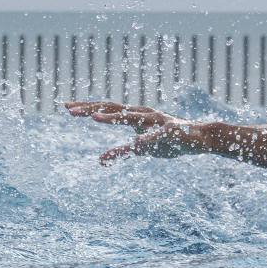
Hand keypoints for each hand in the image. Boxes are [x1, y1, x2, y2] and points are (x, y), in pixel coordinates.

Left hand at [65, 101, 212, 163]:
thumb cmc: (168, 141)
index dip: (87, 107)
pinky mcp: (171, 131)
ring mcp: (156, 120)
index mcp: (134, 116)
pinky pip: (157, 134)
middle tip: (70, 110)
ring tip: (95, 118)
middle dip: (91, 108)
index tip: (66, 107)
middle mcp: (142, 114)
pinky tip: (137, 140)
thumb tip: (99, 161)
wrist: (200, 137)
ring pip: (132, 117)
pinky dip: (147, 137)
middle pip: (113, 108)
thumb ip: (120, 152)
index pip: (106, 108)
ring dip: (113, 117)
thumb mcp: (141, 149)